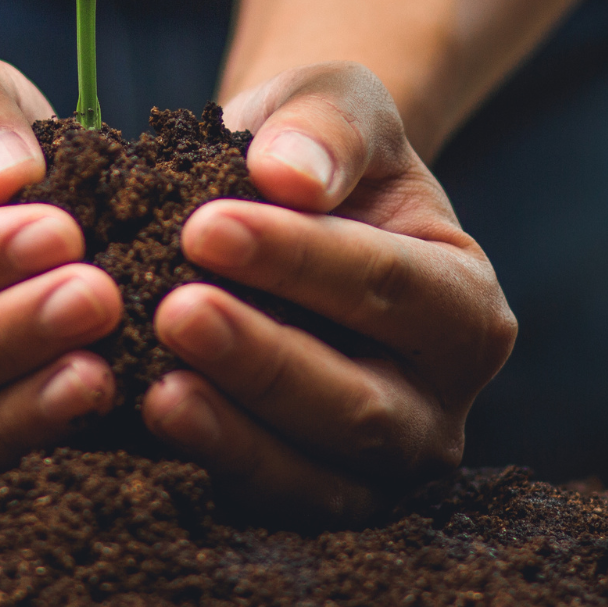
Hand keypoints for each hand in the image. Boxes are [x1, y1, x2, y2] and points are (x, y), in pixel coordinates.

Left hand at [141, 63, 515, 527]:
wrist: (282, 209)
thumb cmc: (318, 155)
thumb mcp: (336, 105)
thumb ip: (329, 127)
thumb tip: (292, 175)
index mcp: (465, 307)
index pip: (389, 285)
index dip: (299, 260)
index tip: (205, 226)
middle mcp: (437, 402)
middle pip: (360, 402)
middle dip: (264, 361)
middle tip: (175, 311)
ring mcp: (377, 466)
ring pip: (316, 476)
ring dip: (233, 435)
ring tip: (156, 389)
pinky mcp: (310, 494)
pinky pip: (264, 500)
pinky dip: (207, 468)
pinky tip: (142, 420)